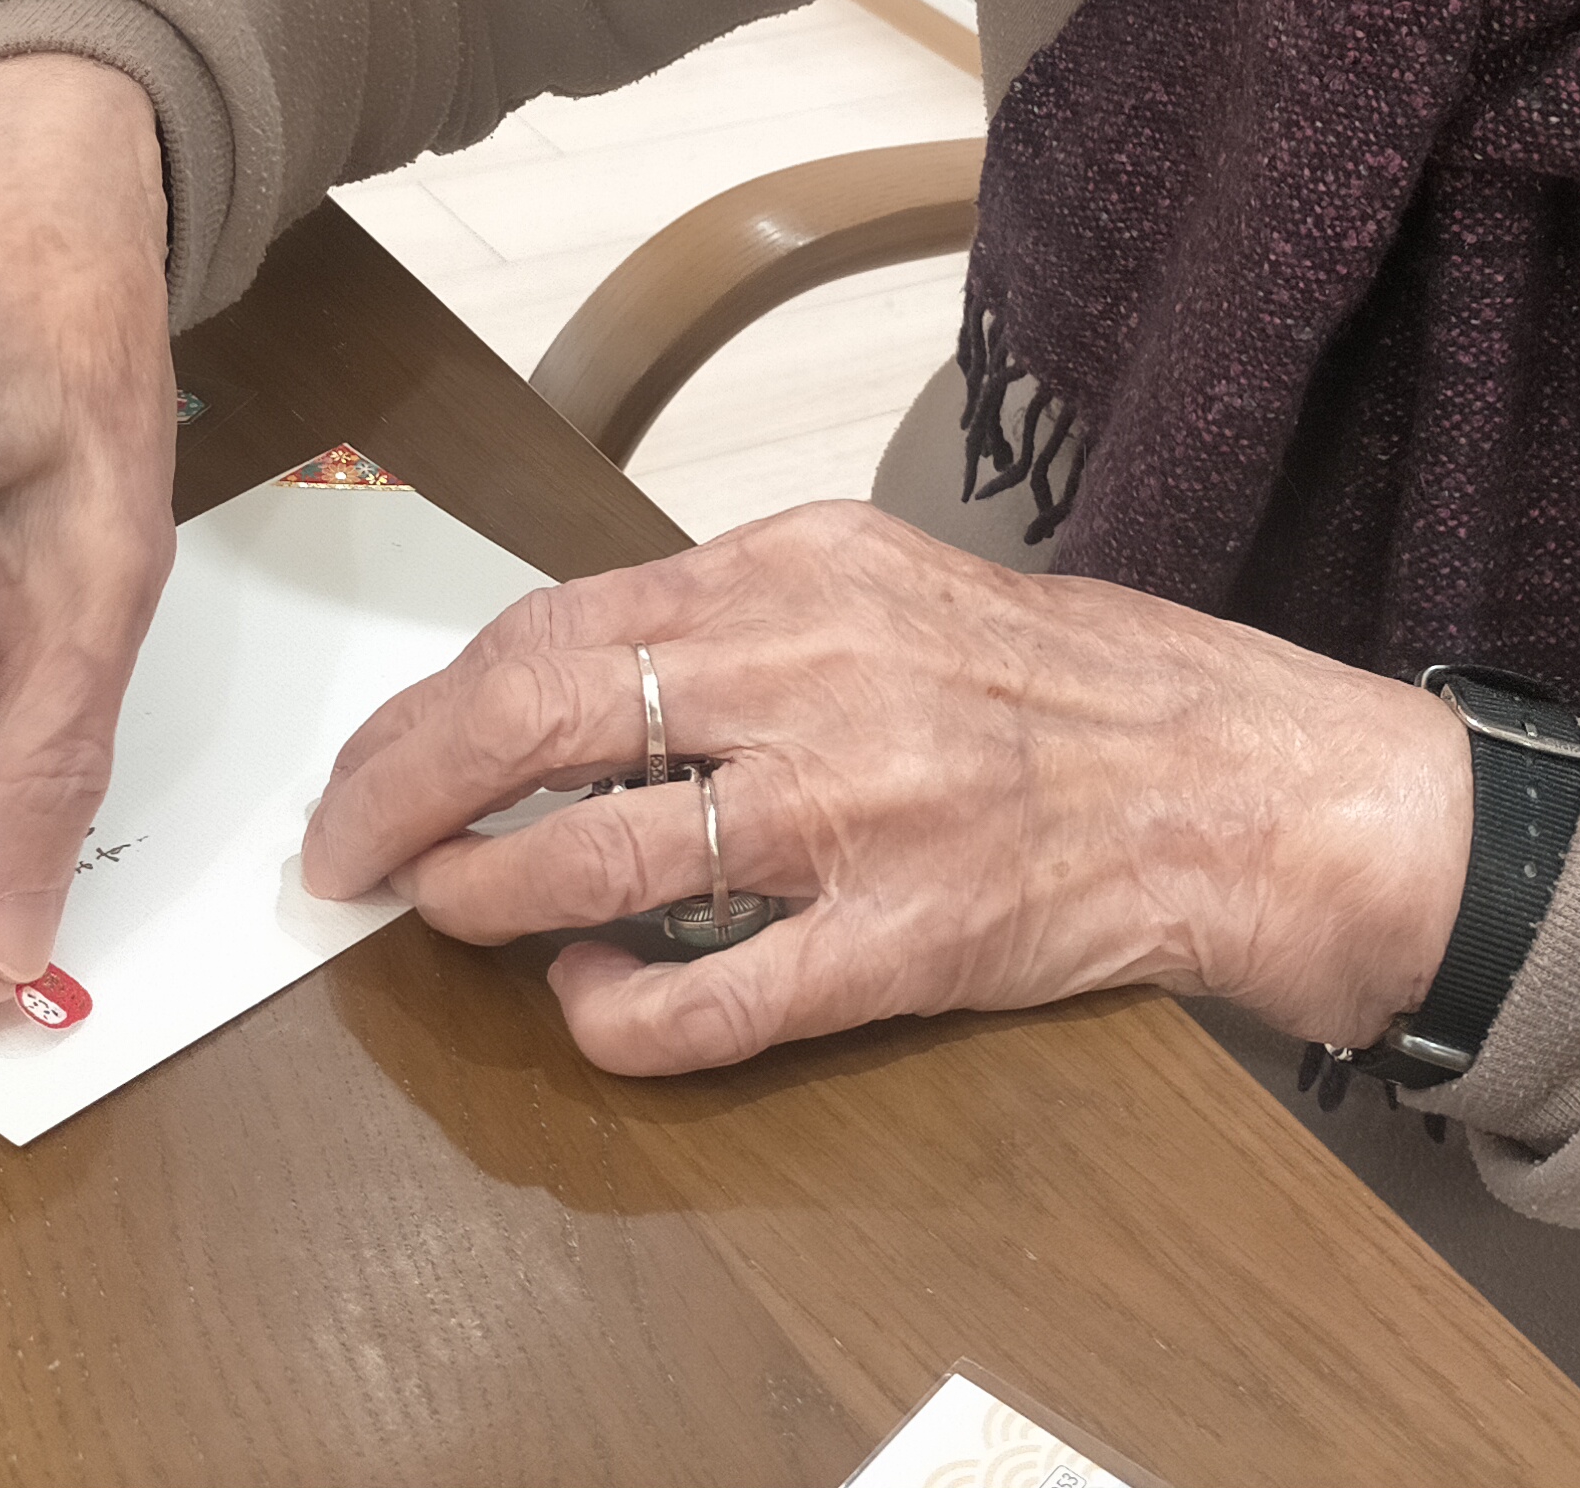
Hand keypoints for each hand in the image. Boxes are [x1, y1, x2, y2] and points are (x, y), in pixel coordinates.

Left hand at [300, 500, 1471, 1075]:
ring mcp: (855, 814)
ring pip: (592, 855)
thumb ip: (734, 610)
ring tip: (444, 912)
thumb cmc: (1060, 682)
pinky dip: (614, 1010)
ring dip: (481, 896)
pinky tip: (587, 996)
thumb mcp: (885, 580)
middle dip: (404, 793)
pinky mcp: (899, 942)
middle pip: (538, 721)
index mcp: (799, 569)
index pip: (552, 626)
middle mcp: (814, 673)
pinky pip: (709, 999)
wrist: (1234, 778)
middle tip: (345, 852)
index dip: (431, 707)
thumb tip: (566, 671)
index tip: (375, 760)